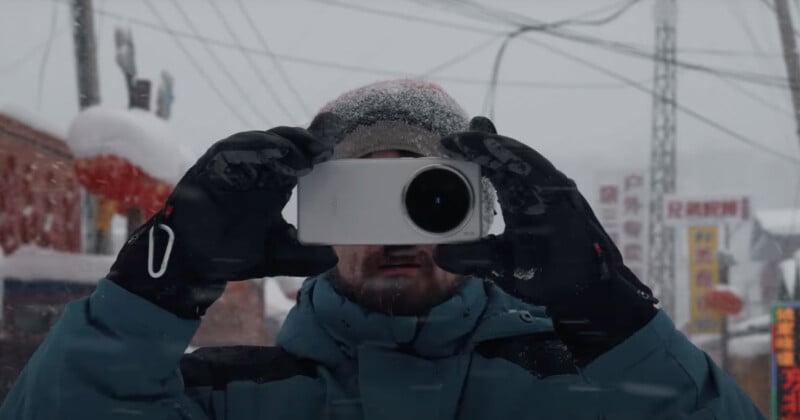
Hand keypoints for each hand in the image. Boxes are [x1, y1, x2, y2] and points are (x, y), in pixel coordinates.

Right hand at [107, 126, 337, 318]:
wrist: (192, 265)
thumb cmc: (231, 255)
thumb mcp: (275, 256)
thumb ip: (303, 258)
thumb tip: (332, 258)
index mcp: (272, 186)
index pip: (295, 158)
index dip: (311, 151)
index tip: (329, 153)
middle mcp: (253, 172)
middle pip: (279, 142)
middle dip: (299, 141)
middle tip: (319, 149)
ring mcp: (230, 168)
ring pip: (255, 141)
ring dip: (276, 143)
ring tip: (295, 154)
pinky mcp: (208, 168)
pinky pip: (227, 150)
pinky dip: (247, 148)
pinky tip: (265, 153)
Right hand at [434, 117, 657, 364]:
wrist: (593, 289)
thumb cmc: (557, 279)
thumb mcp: (512, 271)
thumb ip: (475, 260)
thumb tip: (439, 252)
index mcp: (541, 194)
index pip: (505, 158)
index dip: (476, 147)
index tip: (450, 142)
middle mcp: (549, 184)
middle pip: (513, 152)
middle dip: (483, 143)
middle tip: (453, 140)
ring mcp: (553, 190)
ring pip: (521, 161)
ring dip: (493, 154)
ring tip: (466, 149)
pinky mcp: (553, 199)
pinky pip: (527, 174)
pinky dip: (505, 168)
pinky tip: (490, 173)